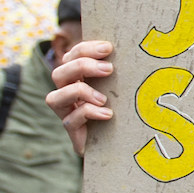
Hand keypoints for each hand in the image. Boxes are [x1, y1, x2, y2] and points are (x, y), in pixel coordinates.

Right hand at [47, 40, 115, 155]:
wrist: (123, 144)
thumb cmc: (125, 110)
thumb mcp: (124, 88)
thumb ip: (123, 73)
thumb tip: (140, 54)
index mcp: (79, 79)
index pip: (72, 57)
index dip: (85, 49)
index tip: (108, 48)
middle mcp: (68, 95)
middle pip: (58, 73)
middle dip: (82, 66)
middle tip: (109, 69)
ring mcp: (68, 114)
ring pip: (53, 98)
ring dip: (79, 92)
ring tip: (103, 98)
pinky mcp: (73, 132)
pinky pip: (70, 121)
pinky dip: (88, 113)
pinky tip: (107, 114)